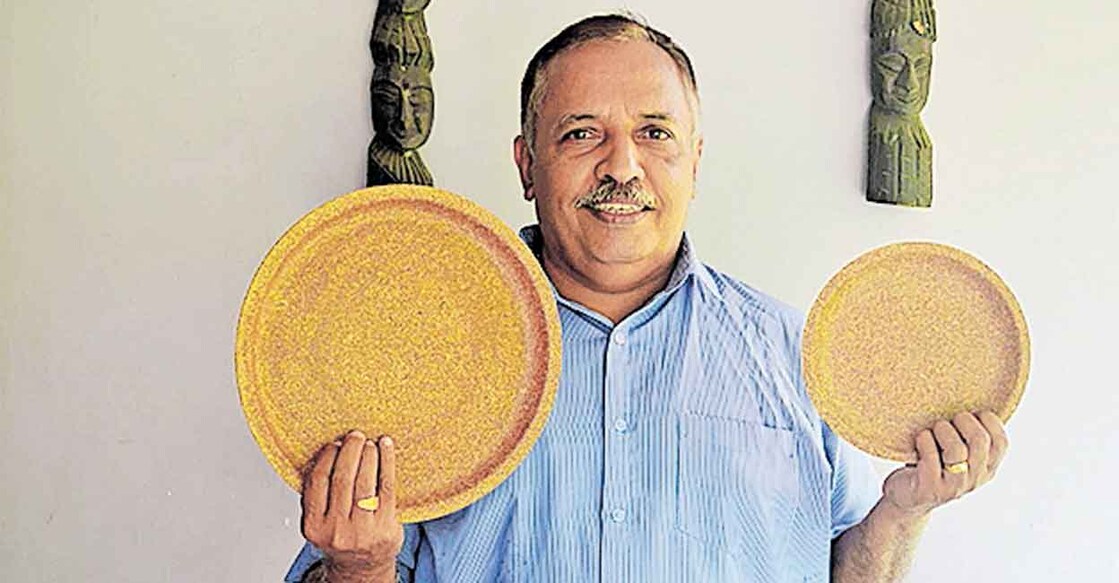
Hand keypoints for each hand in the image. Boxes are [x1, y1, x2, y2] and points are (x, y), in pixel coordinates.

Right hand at [301, 430, 402, 582]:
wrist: (363, 567)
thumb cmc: (342, 537)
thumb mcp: (319, 522)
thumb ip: (317, 495)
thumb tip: (323, 453)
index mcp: (314, 526)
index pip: (317, 482)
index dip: (326, 458)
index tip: (334, 443)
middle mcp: (336, 530)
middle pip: (343, 479)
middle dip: (350, 451)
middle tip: (355, 436)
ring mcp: (362, 530)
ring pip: (365, 482)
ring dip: (369, 455)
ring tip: (370, 442)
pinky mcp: (385, 526)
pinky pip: (386, 486)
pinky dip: (387, 462)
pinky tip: (386, 448)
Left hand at [881, 411, 1008, 517]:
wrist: (905, 499)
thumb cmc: (931, 465)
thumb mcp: (956, 452)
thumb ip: (969, 435)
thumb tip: (974, 396)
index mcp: (987, 468)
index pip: (1002, 442)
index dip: (988, 420)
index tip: (970, 414)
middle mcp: (974, 479)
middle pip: (980, 441)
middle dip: (963, 421)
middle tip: (947, 421)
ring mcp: (953, 486)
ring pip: (956, 450)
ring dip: (942, 431)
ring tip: (932, 431)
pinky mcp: (930, 489)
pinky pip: (930, 458)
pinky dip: (924, 441)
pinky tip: (920, 440)